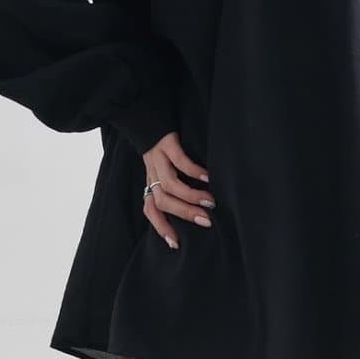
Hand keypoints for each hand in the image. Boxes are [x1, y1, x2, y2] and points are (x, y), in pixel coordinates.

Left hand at [141, 132, 215, 248]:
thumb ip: (174, 189)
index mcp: (151, 183)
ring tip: (210, 200)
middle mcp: (152, 174)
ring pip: (169, 185)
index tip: (176, 243)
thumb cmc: (165, 148)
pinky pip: (179, 160)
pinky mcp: (166, 143)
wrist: (149, 115)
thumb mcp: (165, 170)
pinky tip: (208, 177)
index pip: (151, 210)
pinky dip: (194, 171)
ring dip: (191, 195)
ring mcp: (157, 159)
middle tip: (206, 221)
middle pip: (162, 201)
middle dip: (184, 213)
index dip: (161, 227)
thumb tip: (198, 211)